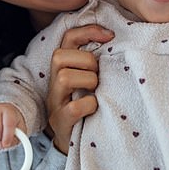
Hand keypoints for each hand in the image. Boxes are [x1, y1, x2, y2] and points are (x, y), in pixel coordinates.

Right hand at [45, 24, 114, 153]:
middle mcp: (54, 81)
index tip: (110, 36)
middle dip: (87, 62)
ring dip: (88, 81)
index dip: (88, 31)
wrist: (75, 138)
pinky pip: (74, 107)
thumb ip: (95, 60)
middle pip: (60, 56)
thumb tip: (114, 39)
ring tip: (96, 91)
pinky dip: (89, 105)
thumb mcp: (89, 77)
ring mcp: (55, 101)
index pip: (68, 38)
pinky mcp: (61, 120)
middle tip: (98, 76)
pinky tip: (95, 108)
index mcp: (63, 67)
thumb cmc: (87, 102)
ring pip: (64, 78)